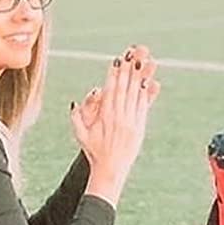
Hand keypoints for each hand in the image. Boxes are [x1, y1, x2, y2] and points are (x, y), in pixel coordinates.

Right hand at [70, 47, 159, 205]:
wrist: (110, 170)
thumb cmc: (94, 151)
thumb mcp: (80, 134)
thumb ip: (76, 117)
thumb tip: (75, 102)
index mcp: (104, 117)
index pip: (110, 90)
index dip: (114, 74)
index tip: (117, 60)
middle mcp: (118, 117)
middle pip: (124, 89)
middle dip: (128, 71)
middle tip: (132, 54)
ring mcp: (130, 122)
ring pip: (135, 95)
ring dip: (138, 78)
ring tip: (143, 62)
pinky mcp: (139, 128)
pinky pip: (143, 107)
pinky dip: (146, 94)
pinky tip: (149, 82)